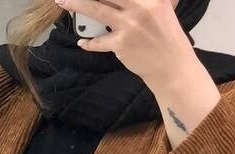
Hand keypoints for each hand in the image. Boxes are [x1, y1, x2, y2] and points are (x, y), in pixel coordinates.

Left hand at [55, 0, 194, 86]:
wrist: (171, 66)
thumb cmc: (167, 37)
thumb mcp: (162, 8)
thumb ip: (145, 0)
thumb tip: (124, 1)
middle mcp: (140, 7)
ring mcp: (129, 26)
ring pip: (96, 10)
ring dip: (76, 4)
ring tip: (62, 1)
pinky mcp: (121, 45)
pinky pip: (98, 42)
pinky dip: (89, 43)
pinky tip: (82, 42)